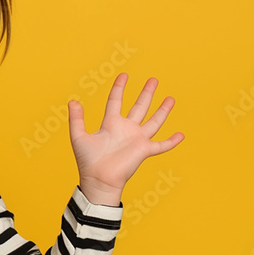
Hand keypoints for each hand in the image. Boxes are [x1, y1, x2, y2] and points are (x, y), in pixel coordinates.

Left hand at [68, 73, 183, 205]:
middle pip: (139, 107)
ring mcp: (137, 139)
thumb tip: (72, 101)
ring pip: (153, 122)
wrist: (98, 180)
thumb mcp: (78, 137)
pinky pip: (161, 145)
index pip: (116, 101)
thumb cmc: (88, 161)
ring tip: (171, 99)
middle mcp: (126, 129)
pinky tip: (181, 135)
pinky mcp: (144, 150)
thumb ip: (76, 119)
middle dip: (146, 93)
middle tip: (153, 80)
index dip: (119, 88)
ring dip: (162, 111)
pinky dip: (171, 141)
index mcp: (111, 124)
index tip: (124, 75)